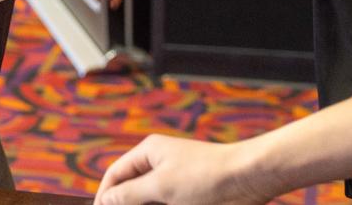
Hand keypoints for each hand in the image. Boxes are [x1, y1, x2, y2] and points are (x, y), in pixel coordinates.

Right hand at [95, 135, 269, 204]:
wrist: (247, 178)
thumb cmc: (206, 175)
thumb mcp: (161, 187)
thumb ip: (128, 195)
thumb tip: (104, 200)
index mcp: (149, 152)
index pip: (115, 174)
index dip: (104, 196)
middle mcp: (159, 163)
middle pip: (130, 189)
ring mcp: (174, 179)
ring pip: (148, 200)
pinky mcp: (188, 194)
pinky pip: (165, 203)